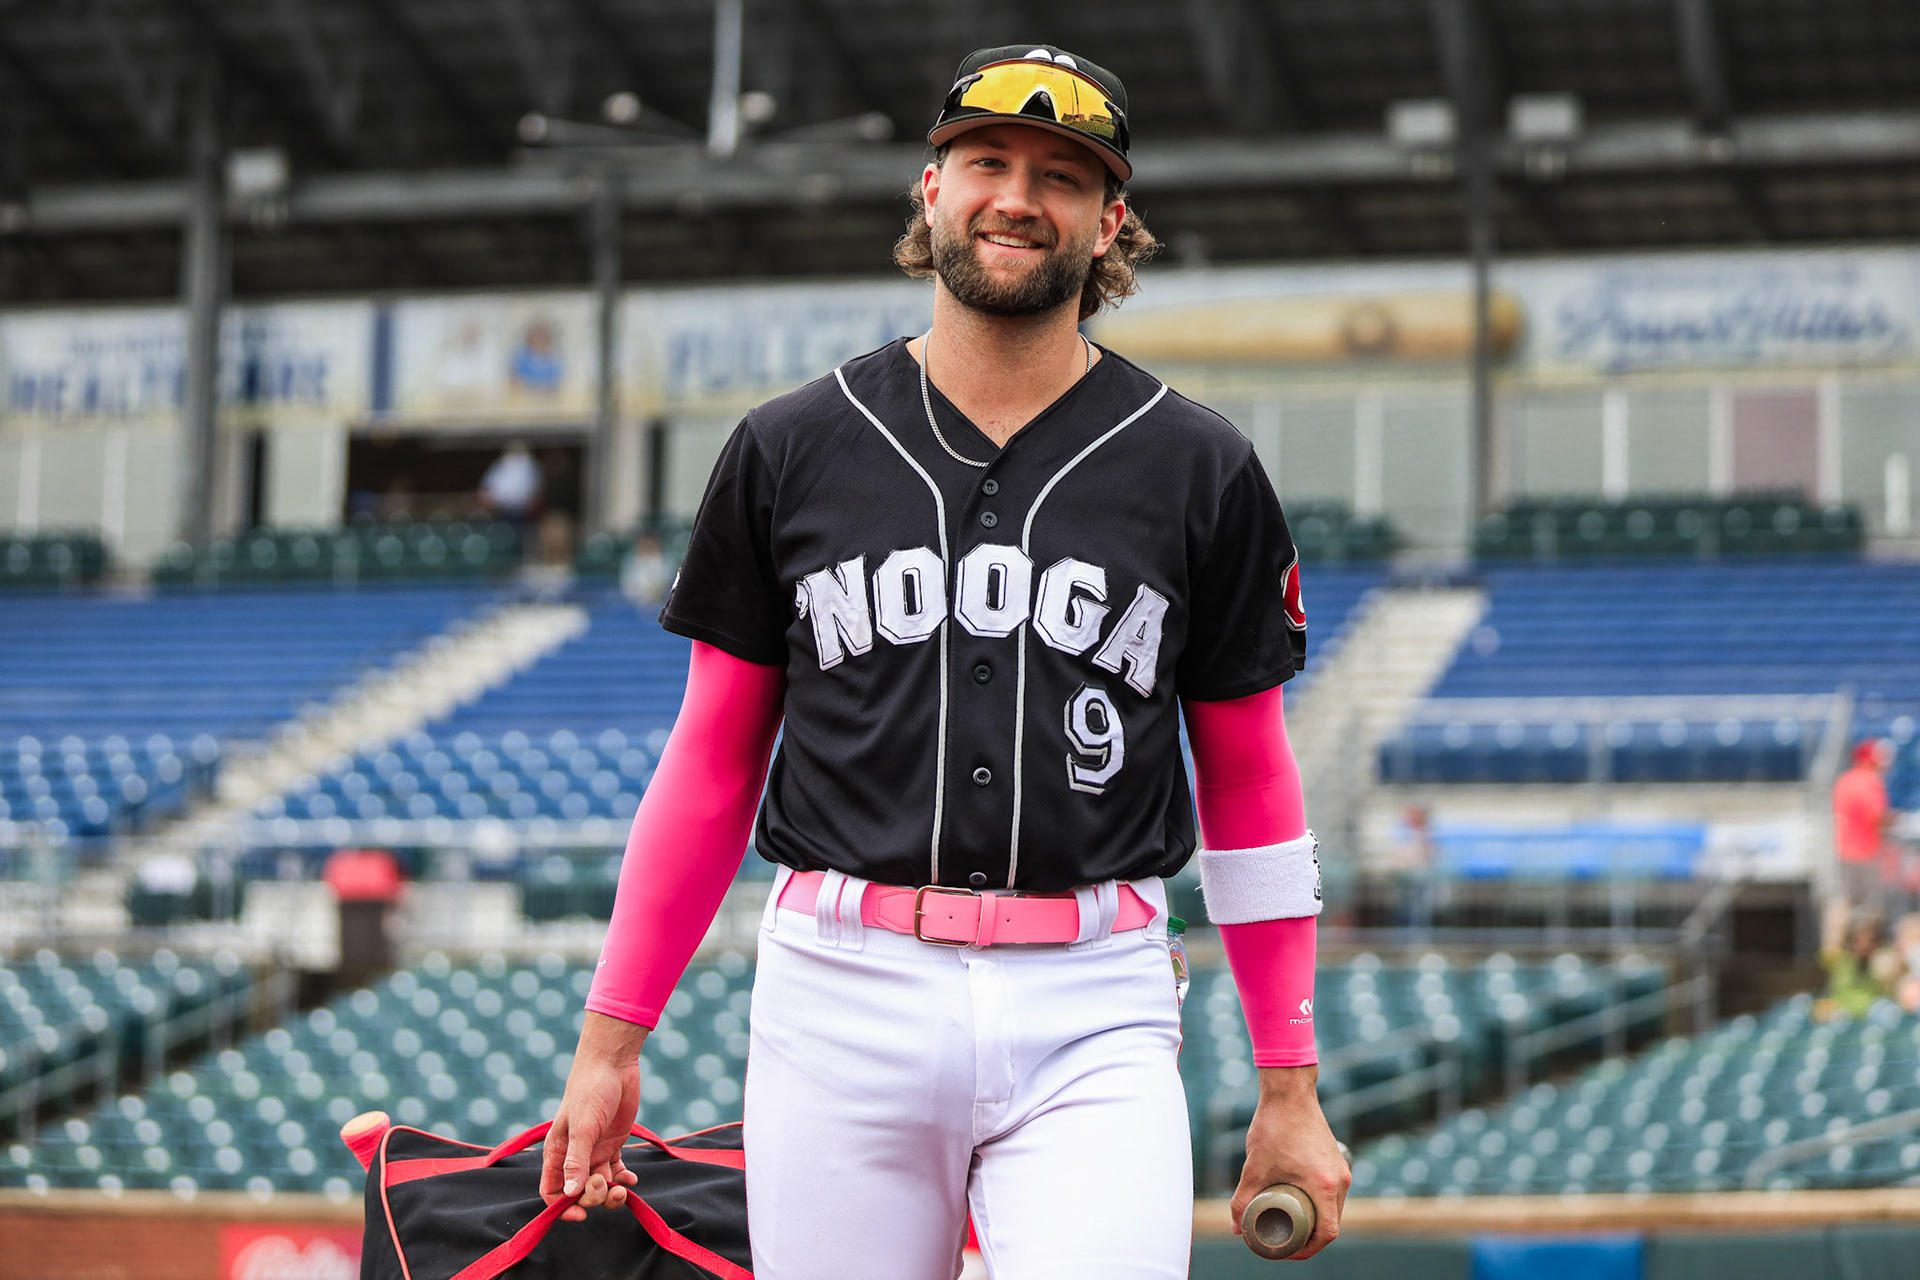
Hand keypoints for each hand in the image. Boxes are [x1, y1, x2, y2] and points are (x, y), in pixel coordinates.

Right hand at [540, 1012, 646, 1222]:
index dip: (562, 1208)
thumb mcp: (583, 1128)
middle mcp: (575, 1156)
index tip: (581, 1214)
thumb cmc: (591, 1091)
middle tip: (608, 1184)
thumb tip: (569, 1195)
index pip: (552, 1191)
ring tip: (624, 1187)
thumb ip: (576, 1162)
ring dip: (611, 1193)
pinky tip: (632, 1179)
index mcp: (557, 1152)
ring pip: (600, 1185)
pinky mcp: (613, 1144)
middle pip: (579, 1193)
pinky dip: (624, 1180)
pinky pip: (616, 1172)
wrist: (613, 1064)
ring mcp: (595, 1150)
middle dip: (593, 1197)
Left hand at [1230, 1066, 1349, 1260]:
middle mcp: (1339, 1180)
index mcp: (1324, 1186)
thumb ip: (1242, 1200)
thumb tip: (1235, 1229)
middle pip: (1331, 1224)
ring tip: (1291, 1226)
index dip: (1308, 1250)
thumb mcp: (1254, 1168)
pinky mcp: (1336, 1160)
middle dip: (1309, 1239)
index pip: (1327, 1233)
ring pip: (1333, 1209)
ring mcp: (1341, 1169)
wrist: (1289, 1091)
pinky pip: (1332, 1192)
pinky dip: (1319, 1204)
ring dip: (1315, 1221)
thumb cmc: (1273, 1126)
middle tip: (1285, 1242)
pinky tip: (1301, 1206)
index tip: (1288, 1251)